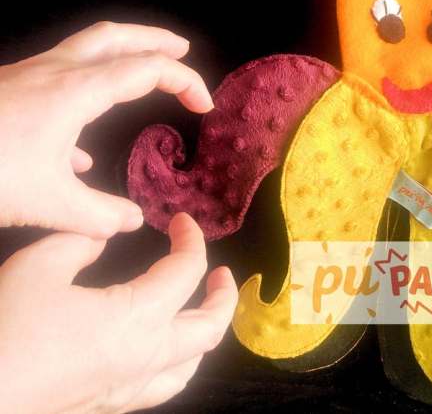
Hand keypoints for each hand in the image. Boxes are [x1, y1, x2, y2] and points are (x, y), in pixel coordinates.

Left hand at [0, 21, 213, 237]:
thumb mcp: (49, 205)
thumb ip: (100, 215)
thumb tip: (131, 221)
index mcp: (77, 92)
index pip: (148, 70)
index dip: (185, 81)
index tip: (204, 105)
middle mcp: (54, 74)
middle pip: (115, 38)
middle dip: (153, 40)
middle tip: (180, 46)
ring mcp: (26, 79)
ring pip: (83, 53)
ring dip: (118, 59)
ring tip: (139, 78)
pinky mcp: (7, 95)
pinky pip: (55, 83)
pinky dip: (81, 98)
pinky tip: (76, 150)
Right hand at [0, 212, 237, 412]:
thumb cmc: (8, 330)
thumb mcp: (38, 267)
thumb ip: (79, 242)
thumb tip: (102, 237)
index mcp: (139, 318)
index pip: (187, 271)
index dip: (192, 240)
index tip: (183, 222)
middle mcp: (147, 358)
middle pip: (210, 328)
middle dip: (224, 297)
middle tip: (221, 275)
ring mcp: (130, 389)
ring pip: (191, 365)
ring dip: (204, 334)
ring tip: (198, 311)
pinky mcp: (111, 408)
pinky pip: (161, 387)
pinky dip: (176, 363)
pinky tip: (160, 351)